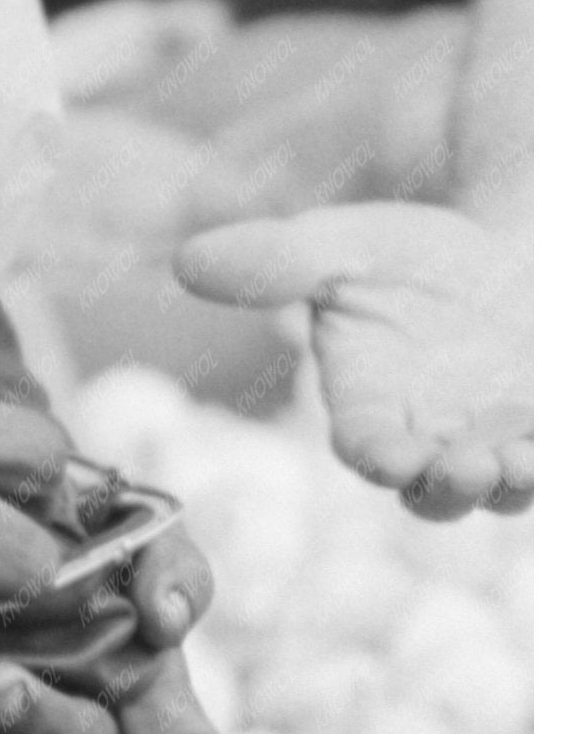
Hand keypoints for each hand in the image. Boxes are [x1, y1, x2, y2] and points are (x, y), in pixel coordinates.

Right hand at [176, 201, 533, 514]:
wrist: (498, 241)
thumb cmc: (403, 253)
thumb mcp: (337, 248)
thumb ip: (273, 261)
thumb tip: (185, 261)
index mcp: (368, 404)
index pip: (366, 448)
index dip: (380, 459)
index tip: (392, 459)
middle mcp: (431, 435)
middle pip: (435, 491)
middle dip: (449, 489)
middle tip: (465, 469)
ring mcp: (495, 435)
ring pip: (502, 488)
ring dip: (512, 484)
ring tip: (519, 462)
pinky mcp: (548, 423)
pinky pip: (556, 456)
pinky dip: (557, 456)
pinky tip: (557, 436)